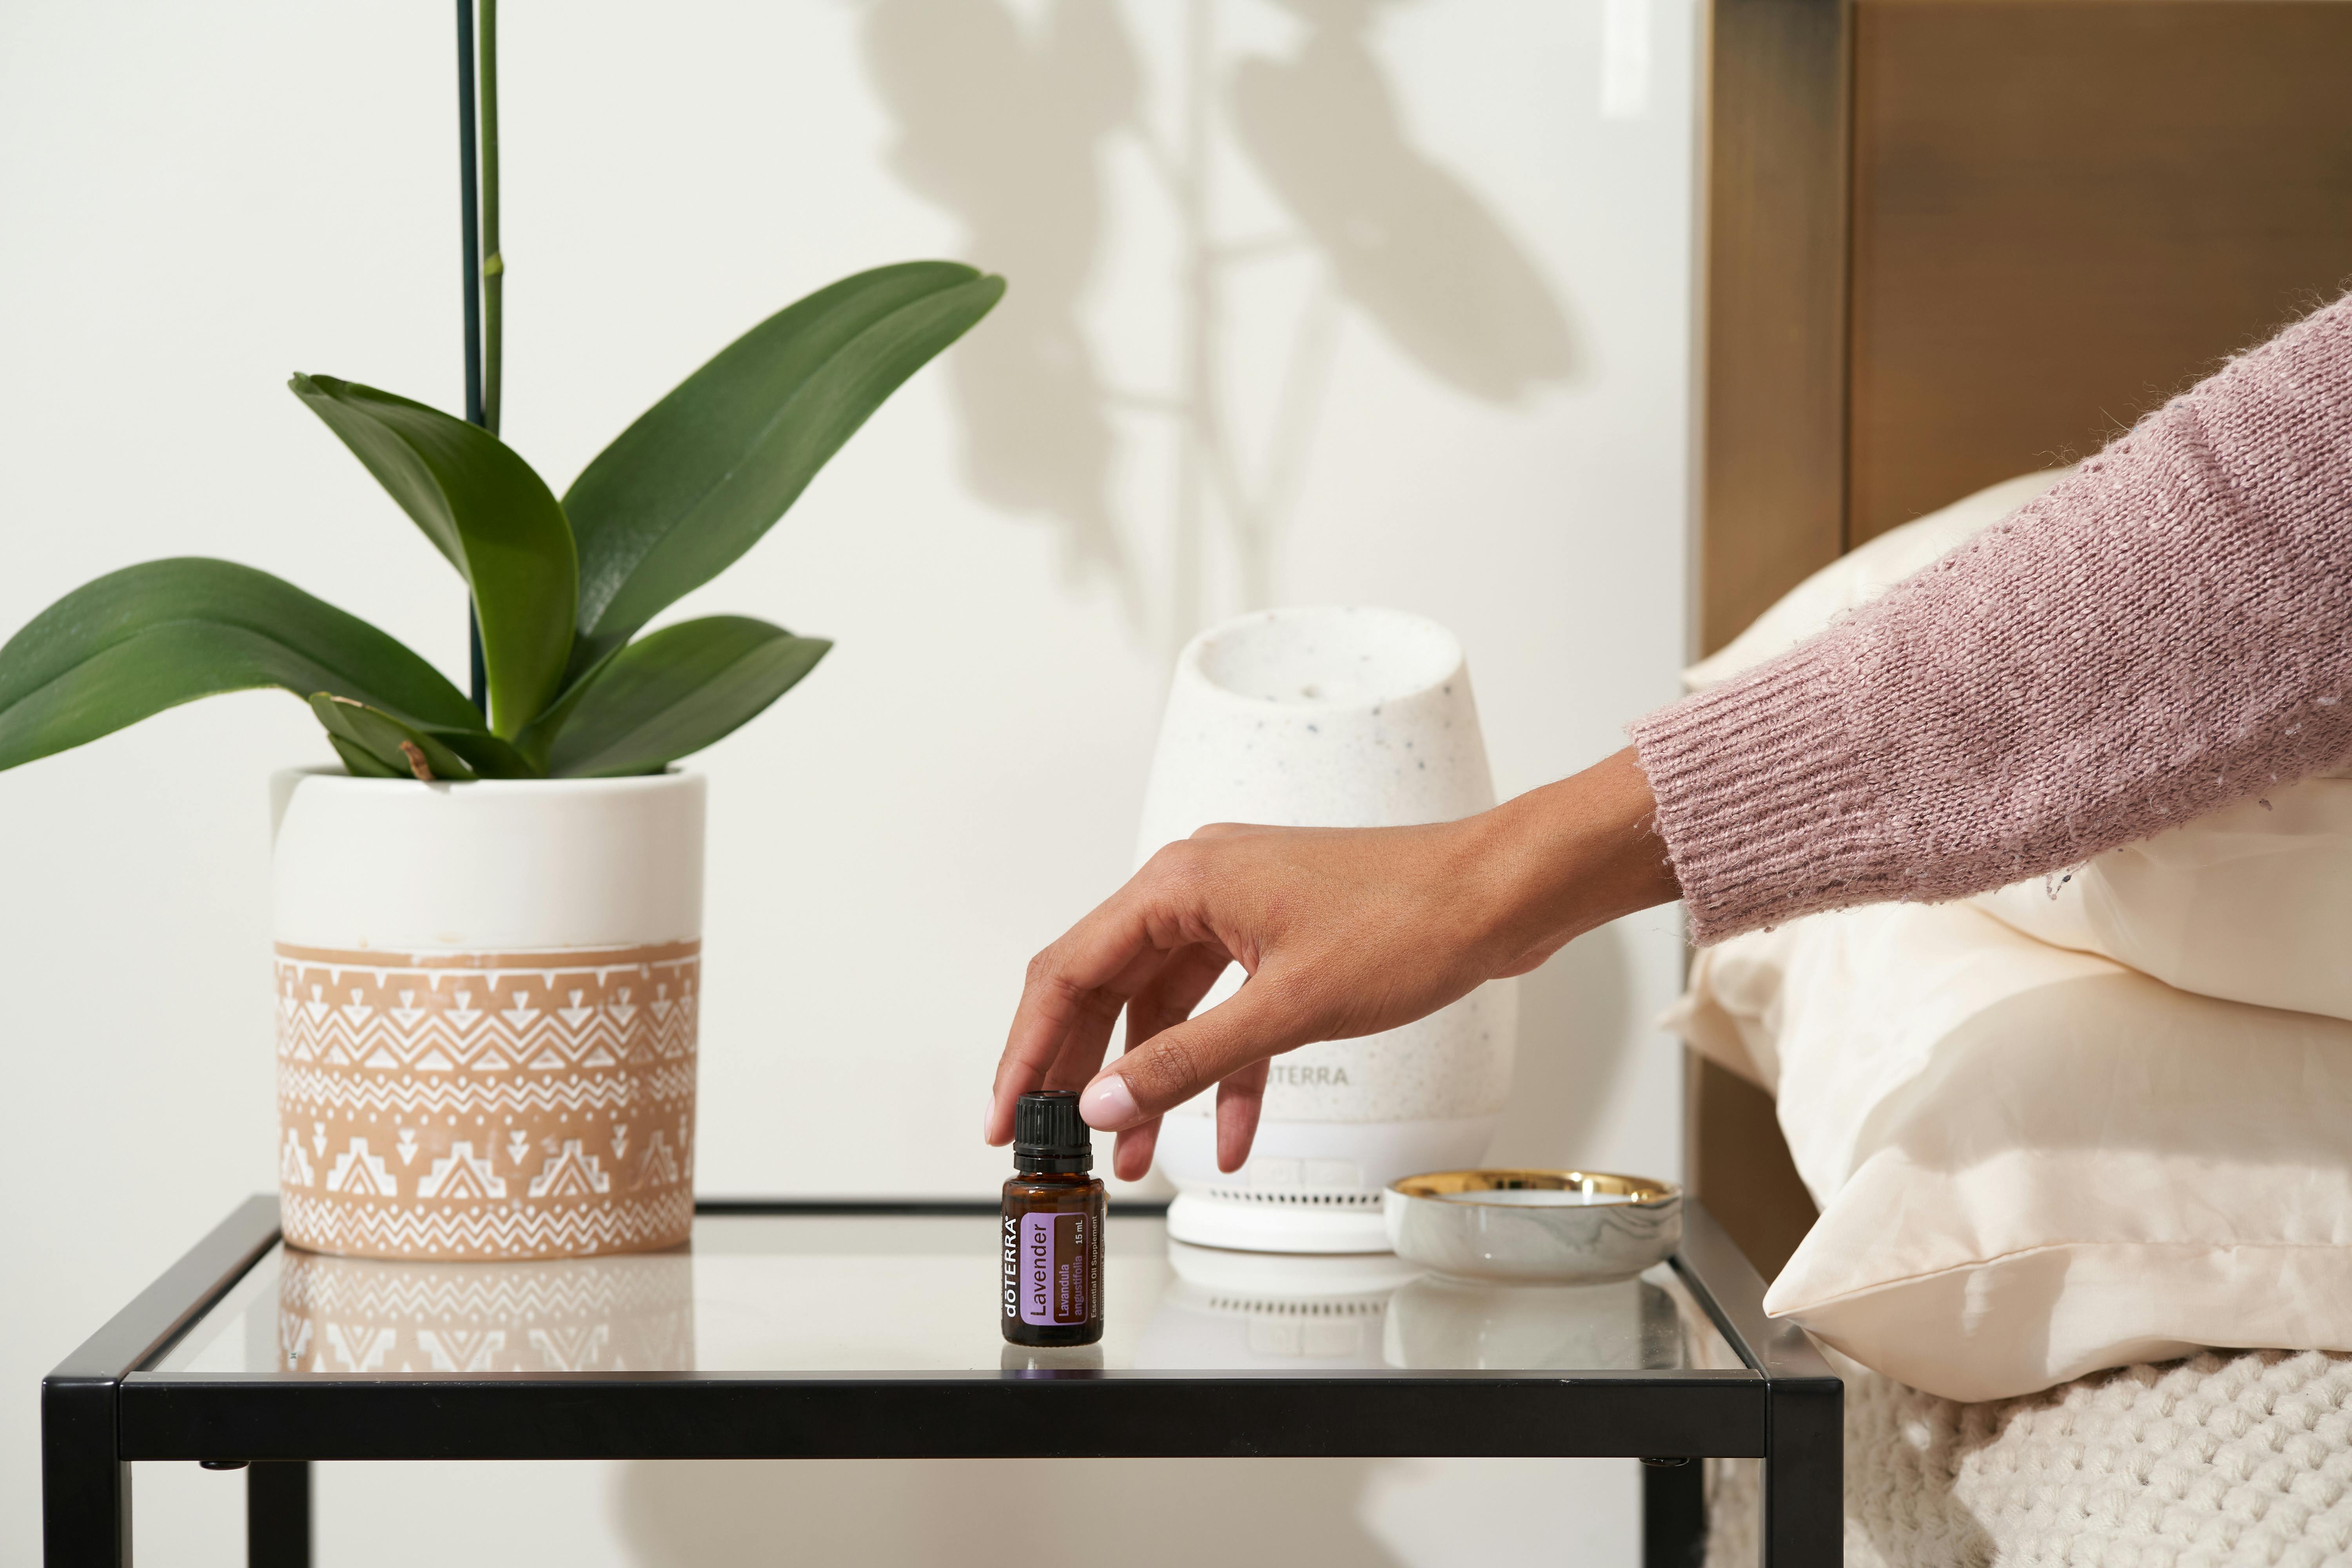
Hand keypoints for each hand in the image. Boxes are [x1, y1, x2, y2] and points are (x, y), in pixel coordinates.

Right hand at [985, 746, 1677, 1179]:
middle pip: (1108, 989)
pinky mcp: (1277, 940)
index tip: (1006, 1113)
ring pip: (1166, 1009)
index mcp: (1182, 883)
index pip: (1070, 970)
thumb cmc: (1412, 920)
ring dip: (1152, 1084)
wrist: (1500, 894)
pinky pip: (1225, 1013)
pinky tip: (1227, 1136)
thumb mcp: (1287, 1008)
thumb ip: (1189, 1059)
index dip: (1029, 1049)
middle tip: (1056, 1142)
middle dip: (1082, 1074)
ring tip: (1132, 1158)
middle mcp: (1199, 887)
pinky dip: (1221, 1072)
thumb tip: (1107, 1099)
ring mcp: (1239, 912)